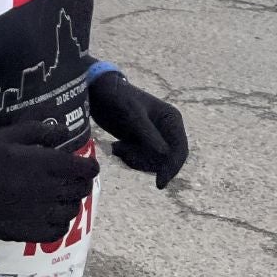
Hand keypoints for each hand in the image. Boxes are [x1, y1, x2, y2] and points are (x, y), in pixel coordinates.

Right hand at [0, 118, 98, 241]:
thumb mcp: (5, 135)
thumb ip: (37, 131)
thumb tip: (63, 131)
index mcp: (41, 164)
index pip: (81, 168)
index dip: (89, 166)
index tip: (86, 164)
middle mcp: (46, 190)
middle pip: (81, 189)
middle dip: (80, 182)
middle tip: (71, 177)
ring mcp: (40, 214)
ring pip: (72, 210)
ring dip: (71, 201)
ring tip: (59, 195)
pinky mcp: (31, 232)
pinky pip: (59, 229)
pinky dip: (60, 221)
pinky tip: (50, 213)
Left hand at [88, 71, 188, 187]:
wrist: (96, 92)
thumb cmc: (116, 96)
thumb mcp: (131, 113)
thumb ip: (147, 132)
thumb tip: (166, 154)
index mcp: (171, 119)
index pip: (180, 150)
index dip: (172, 168)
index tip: (160, 184)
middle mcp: (167, 129)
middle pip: (167, 161)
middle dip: (145, 162)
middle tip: (123, 153)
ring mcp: (154, 137)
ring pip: (153, 164)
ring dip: (134, 160)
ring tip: (117, 147)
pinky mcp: (141, 143)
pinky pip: (141, 161)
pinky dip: (128, 158)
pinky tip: (116, 147)